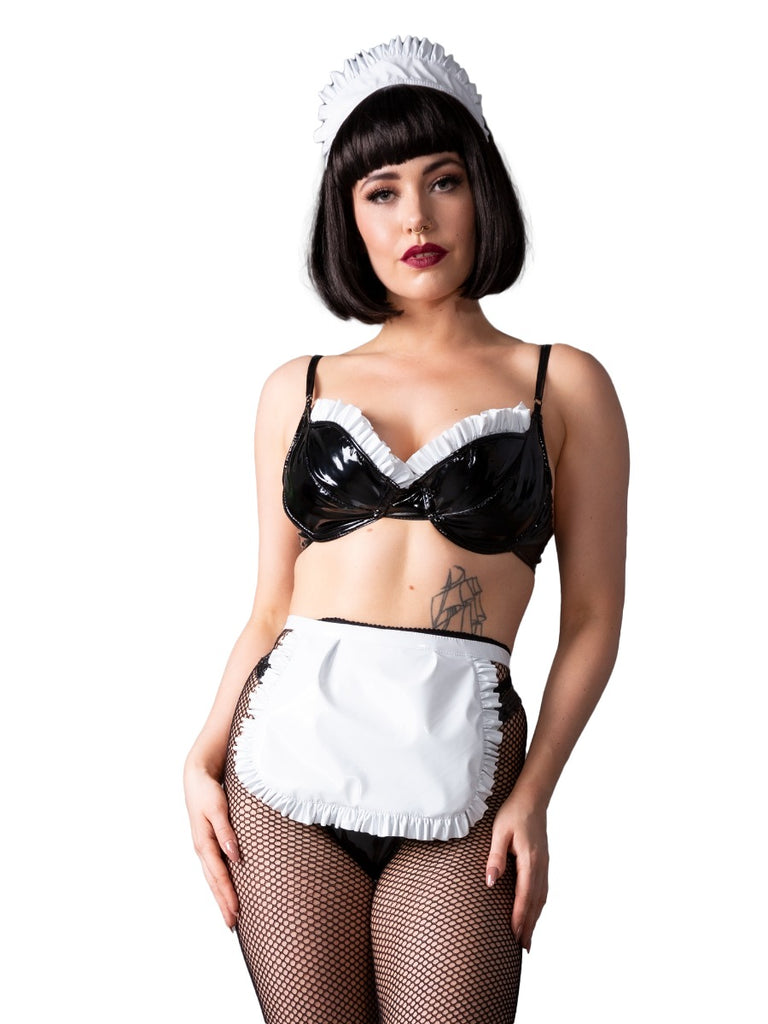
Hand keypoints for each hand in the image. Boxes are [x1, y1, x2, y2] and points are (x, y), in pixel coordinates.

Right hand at [184, 762, 239, 927]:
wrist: (196, 778)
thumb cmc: (208, 792)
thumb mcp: (218, 808)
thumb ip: (226, 831)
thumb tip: (234, 855)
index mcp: (204, 843)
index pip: (219, 876)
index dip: (228, 895)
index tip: (236, 913)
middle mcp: (202, 849)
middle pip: (214, 882)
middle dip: (223, 904)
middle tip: (232, 925)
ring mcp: (203, 847)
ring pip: (213, 878)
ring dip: (221, 897)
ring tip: (230, 915)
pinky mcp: (207, 843)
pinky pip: (214, 869)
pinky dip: (219, 883)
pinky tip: (226, 890)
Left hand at [485, 792, 548, 951]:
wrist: (532, 799)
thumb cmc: (513, 813)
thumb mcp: (499, 832)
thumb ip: (495, 856)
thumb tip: (490, 882)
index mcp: (530, 859)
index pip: (525, 894)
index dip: (520, 916)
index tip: (515, 935)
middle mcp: (541, 865)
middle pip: (536, 901)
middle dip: (529, 925)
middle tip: (523, 948)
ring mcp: (545, 864)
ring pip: (541, 898)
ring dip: (535, 919)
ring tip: (528, 939)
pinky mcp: (544, 863)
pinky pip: (543, 890)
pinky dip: (539, 906)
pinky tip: (534, 914)